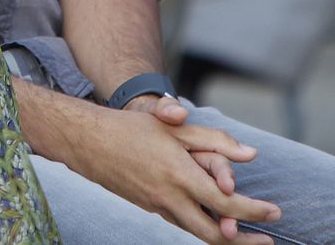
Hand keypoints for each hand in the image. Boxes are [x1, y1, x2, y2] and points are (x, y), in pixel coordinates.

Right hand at [123, 95, 264, 241]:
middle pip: (214, 234)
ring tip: (243, 237)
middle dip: (244, 242)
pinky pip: (180, 224)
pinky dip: (200, 228)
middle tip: (266, 241)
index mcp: (180, 175)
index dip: (255, 211)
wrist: (85, 141)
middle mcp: (169, 197)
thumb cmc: (130, 128)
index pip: (227, 203)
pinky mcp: (147, 208)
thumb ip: (214, 140)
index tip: (274, 213)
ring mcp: (156, 206)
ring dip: (223, 239)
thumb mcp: (173, 127)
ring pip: (196, 233)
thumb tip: (250, 154)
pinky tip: (210, 223)